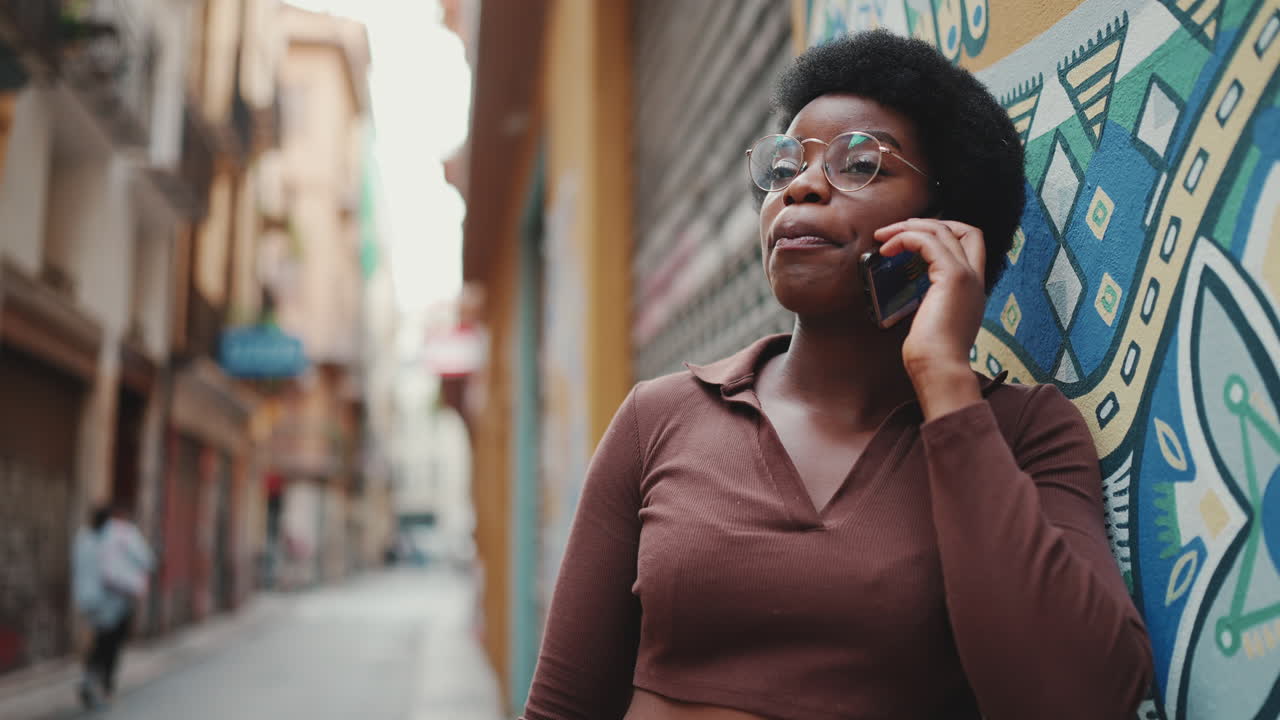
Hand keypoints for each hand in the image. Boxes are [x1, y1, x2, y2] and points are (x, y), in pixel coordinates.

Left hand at [874, 219, 985, 417]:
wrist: (939, 369)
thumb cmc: (930, 356)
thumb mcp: (933, 322)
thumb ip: (932, 303)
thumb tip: (915, 296)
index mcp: (972, 289)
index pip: (971, 245)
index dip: (945, 232)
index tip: (913, 238)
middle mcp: (975, 279)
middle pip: (964, 229)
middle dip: (928, 223)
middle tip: (896, 231)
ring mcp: (967, 275)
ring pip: (943, 230)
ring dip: (909, 227)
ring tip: (884, 237)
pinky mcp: (952, 276)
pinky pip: (928, 241)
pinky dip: (906, 238)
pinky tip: (888, 250)